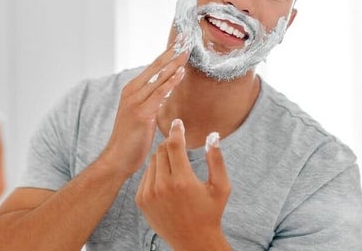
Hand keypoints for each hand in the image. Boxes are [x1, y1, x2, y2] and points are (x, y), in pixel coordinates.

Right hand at [99, 39, 188, 177]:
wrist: (117, 158)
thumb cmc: (131, 139)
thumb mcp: (141, 114)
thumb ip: (151, 100)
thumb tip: (165, 90)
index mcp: (131, 90)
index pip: (152, 67)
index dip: (167, 53)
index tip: (179, 41)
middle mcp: (131, 92)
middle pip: (155, 67)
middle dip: (171, 52)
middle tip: (185, 38)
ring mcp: (135, 102)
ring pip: (158, 78)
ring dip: (174, 63)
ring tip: (186, 51)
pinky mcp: (142, 113)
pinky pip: (159, 94)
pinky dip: (171, 82)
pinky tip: (180, 73)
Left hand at [136, 119, 230, 249]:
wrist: (192, 240)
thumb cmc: (210, 212)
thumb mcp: (220, 187)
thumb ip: (216, 159)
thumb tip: (213, 135)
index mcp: (182, 181)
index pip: (174, 144)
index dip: (176, 130)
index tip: (178, 122)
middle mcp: (162, 186)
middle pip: (161, 150)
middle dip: (170, 145)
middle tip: (179, 147)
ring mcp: (149, 194)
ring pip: (152, 161)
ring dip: (162, 158)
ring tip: (175, 167)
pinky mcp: (141, 200)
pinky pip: (145, 175)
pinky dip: (155, 172)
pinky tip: (166, 180)